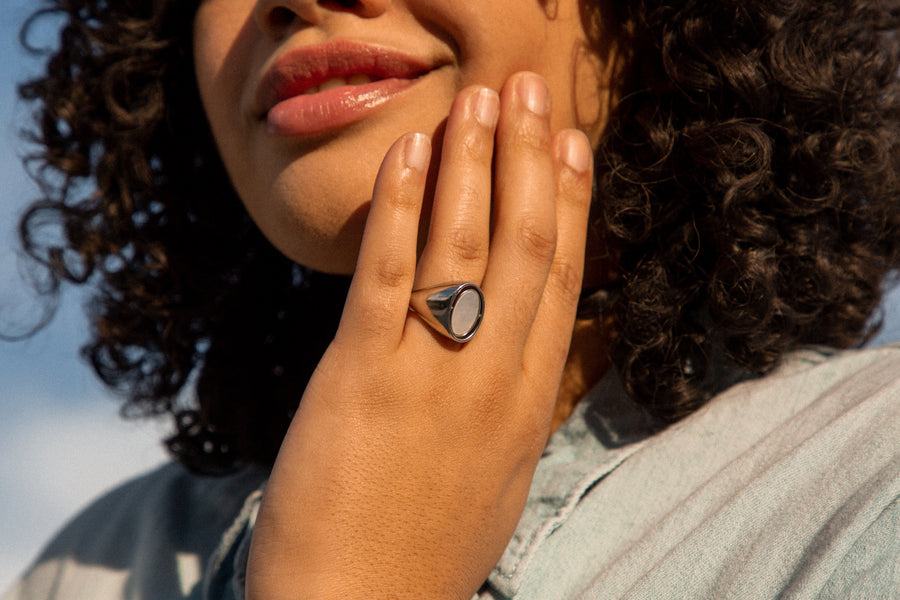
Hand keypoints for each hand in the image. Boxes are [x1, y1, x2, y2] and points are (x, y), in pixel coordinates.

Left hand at [246, 72, 593, 599]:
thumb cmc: (428, 543)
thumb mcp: (501, 472)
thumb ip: (528, 400)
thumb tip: (555, 344)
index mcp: (531, 400)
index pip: (564, 279)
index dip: (572, 202)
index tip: (573, 143)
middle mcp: (496, 377)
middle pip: (528, 244)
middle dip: (532, 157)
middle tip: (532, 90)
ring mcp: (432, 374)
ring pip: (466, 244)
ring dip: (473, 162)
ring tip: (478, 99)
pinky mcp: (362, 376)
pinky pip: (389, 274)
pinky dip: (399, 208)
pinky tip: (409, 155)